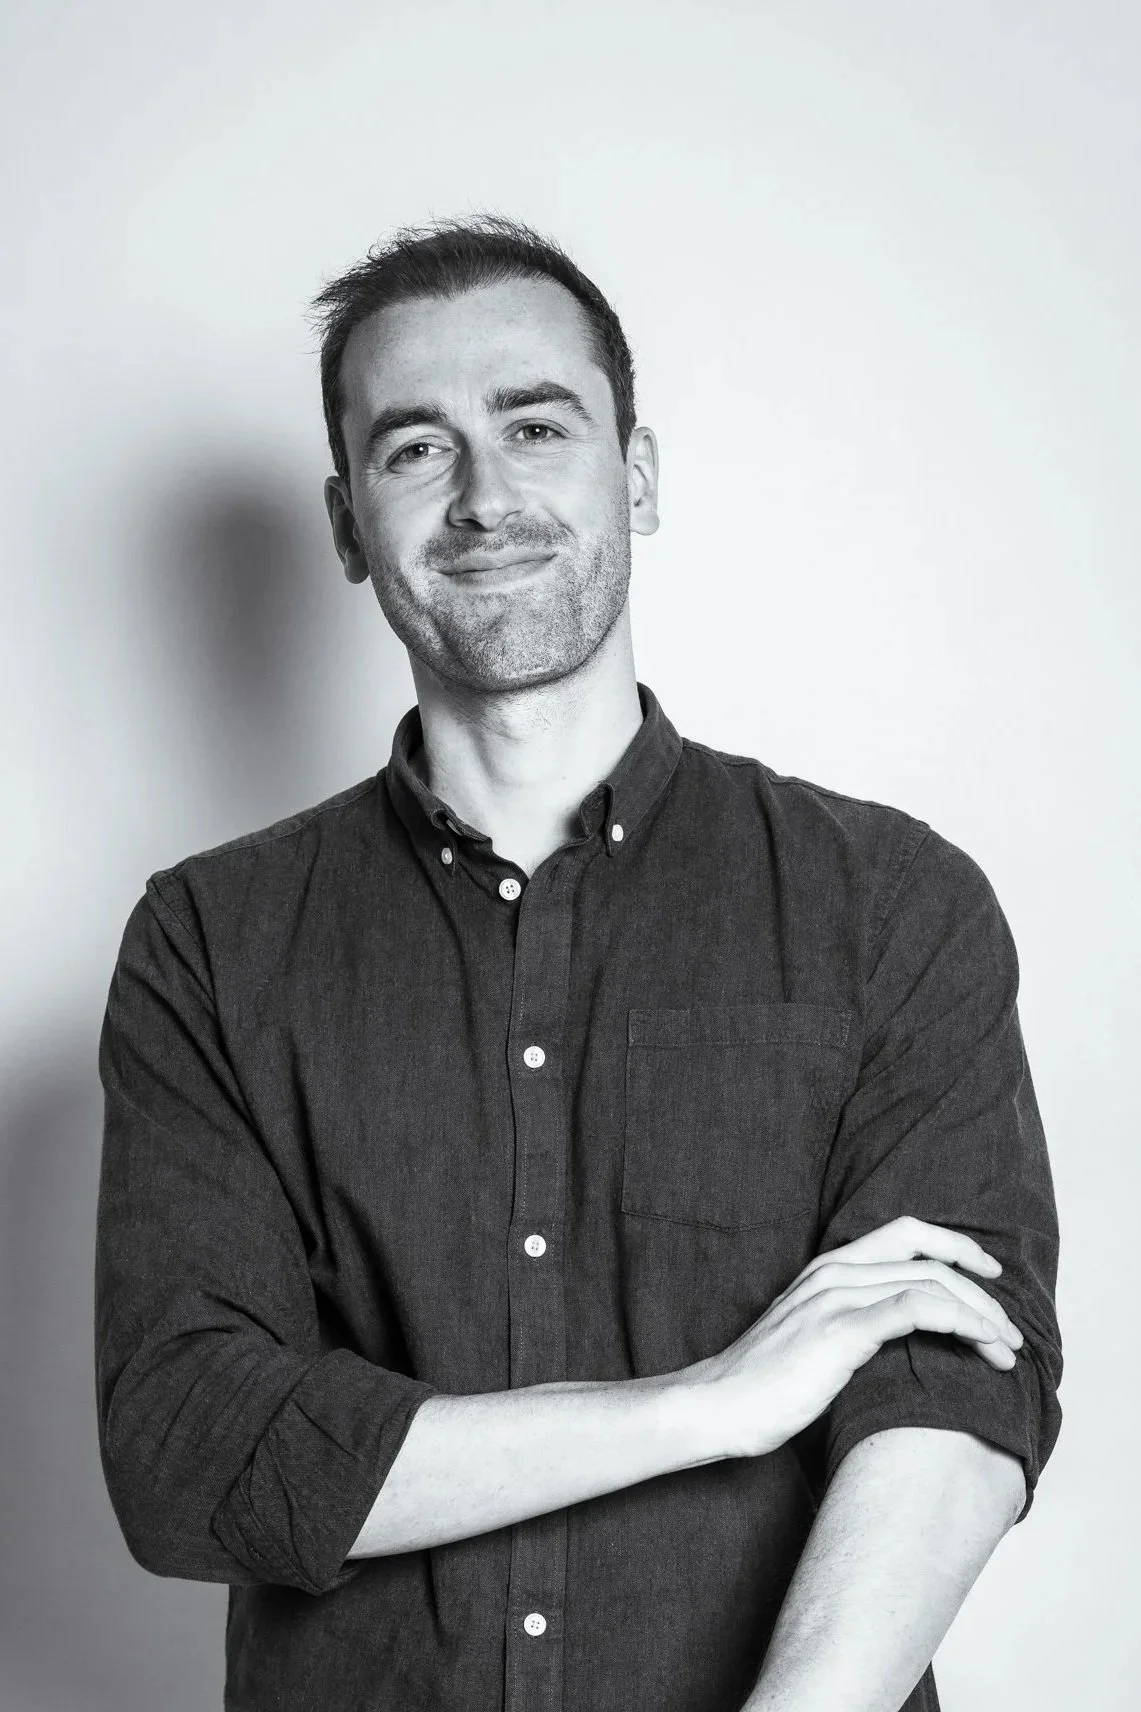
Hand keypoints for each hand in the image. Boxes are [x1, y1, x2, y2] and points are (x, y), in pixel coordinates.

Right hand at [695, 1216, 1022, 1459]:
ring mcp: (837, 1296)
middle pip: (928, 1256)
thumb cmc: (760, 1386)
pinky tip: (982, 1344)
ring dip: (982, 1313)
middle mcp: (834, 1272)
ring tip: (1007, 1349)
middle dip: (981, 1289)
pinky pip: (918, 1308)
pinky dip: (961, 1320)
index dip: (955, 1246)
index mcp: (827, 1268)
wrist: (716, 1407)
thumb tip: (895, 1340)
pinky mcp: (841, 1330)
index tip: (989, 1275)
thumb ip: (847, 1324)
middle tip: (1010, 1330)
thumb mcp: (808, 1340)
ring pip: (931, 1281)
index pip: (904, 1232)